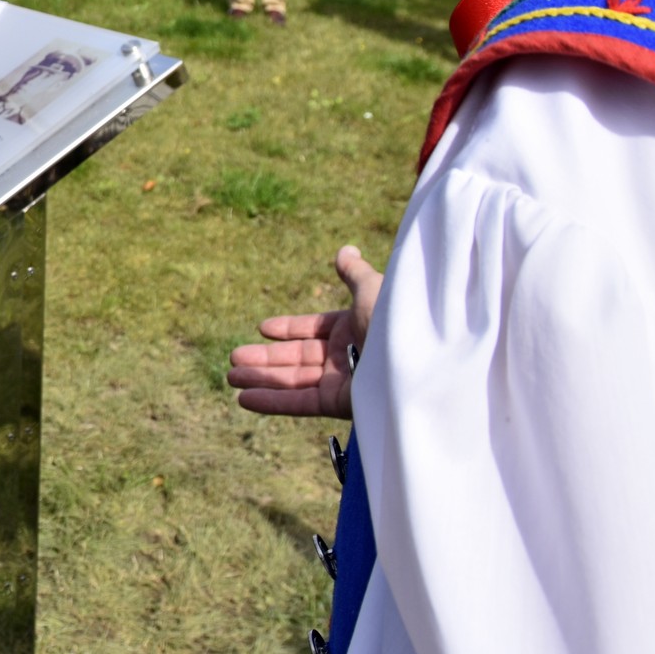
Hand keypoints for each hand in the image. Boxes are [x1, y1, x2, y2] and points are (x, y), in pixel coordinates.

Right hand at [225, 245, 382, 418]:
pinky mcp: (340, 404)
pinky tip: (245, 399)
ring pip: (293, 380)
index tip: (262, 328)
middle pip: (297, 357)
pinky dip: (272, 401)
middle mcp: (347, 356)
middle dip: (265, 358)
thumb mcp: (372, 289)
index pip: (314, 330)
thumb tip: (345, 250)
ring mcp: (343, 381)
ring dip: (261, 379)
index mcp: (354, 329)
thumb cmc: (399, 319)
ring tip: (230, 377)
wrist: (424, 358)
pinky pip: (300, 402)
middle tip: (234, 358)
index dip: (288, 329)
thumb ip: (354, 274)